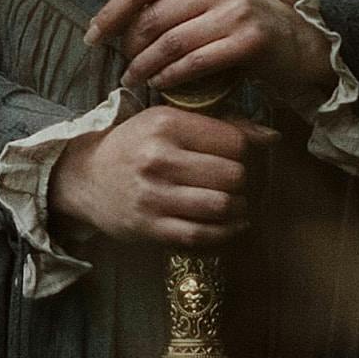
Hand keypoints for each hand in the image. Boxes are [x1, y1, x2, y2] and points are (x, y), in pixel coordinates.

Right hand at [47, 103, 275, 249]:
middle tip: (235, 183)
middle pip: (232, 174)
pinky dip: (224, 233)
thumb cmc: (135, 145)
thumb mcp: (169, 121)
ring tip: (235, 204)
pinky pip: (202, 236)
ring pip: (221, 206)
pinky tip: (227, 225)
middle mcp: (159, 159)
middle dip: (242, 181)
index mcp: (166, 125)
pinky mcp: (150, 228)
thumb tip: (273, 138)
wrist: (85, 178)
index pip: (233, 141)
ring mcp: (154, 196)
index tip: (234, 156)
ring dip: (238, 209)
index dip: (243, 151)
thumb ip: (220, 126)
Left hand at [87, 0, 334, 112]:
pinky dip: (171, 77)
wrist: (299, 41)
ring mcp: (236, 9)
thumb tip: (116, 21)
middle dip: (129, 47)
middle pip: (152, 17)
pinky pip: (196, 62)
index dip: (112, 13)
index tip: (93, 36)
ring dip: (144, 66)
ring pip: (170, 42)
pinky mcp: (249, 40)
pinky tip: (161, 84)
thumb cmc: (244, 20)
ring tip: (134, 79)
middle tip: (123, 66)